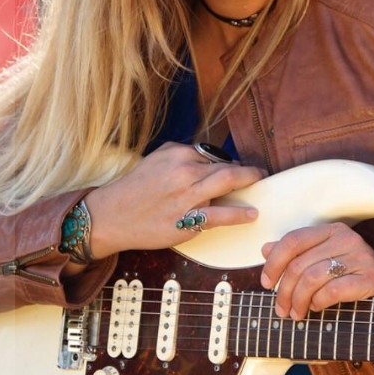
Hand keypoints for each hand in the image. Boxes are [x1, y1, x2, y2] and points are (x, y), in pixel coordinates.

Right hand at [86, 142, 262, 257]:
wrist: (113, 215)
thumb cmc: (134, 188)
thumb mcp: (156, 159)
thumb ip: (181, 153)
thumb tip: (207, 156)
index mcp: (177, 153)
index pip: (213, 155)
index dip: (229, 163)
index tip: (238, 168)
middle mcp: (184, 171)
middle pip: (226, 167)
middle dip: (246, 172)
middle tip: (259, 174)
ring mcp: (187, 196)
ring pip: (227, 184)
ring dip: (249, 183)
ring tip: (260, 185)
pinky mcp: (187, 221)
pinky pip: (220, 215)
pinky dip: (239, 214)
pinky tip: (252, 213)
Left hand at [260, 222, 373, 319]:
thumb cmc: (348, 276)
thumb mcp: (321, 260)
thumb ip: (295, 254)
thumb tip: (266, 249)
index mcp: (330, 230)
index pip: (292, 240)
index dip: (274, 263)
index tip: (265, 283)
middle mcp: (346, 238)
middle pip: (300, 263)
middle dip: (284, 290)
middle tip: (281, 309)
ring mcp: (361, 257)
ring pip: (313, 277)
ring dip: (299, 300)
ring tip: (296, 313)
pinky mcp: (372, 278)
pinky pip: (334, 290)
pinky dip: (319, 302)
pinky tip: (316, 308)